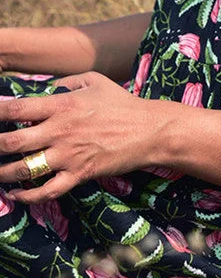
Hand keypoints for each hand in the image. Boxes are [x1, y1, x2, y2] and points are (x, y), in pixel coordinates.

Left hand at [0, 71, 158, 203]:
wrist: (149, 130)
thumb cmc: (123, 104)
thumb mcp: (96, 81)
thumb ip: (68, 81)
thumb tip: (48, 88)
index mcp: (63, 104)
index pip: (18, 109)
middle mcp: (60, 130)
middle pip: (12, 142)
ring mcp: (68, 155)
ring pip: (23, 170)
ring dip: (3, 173)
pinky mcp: (79, 174)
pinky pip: (45, 191)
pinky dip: (27, 196)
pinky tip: (17, 195)